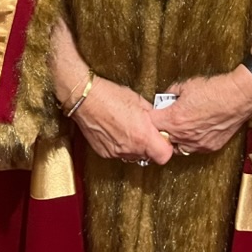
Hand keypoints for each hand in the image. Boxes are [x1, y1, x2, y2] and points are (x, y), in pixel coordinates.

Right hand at [49, 16, 171, 165]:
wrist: (85, 98)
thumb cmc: (110, 95)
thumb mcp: (138, 100)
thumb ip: (151, 115)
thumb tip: (158, 119)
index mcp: (142, 135)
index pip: (164, 155)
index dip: (165, 147)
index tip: (162, 138)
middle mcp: (130, 148)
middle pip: (149, 156)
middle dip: (150, 145)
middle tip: (145, 130)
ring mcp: (116, 152)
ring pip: (133, 156)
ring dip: (135, 146)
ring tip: (128, 128)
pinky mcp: (105, 153)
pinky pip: (119, 153)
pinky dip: (121, 145)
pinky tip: (116, 130)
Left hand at [151, 67, 251, 155]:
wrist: (238, 97)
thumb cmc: (215, 89)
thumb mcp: (187, 84)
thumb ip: (172, 92)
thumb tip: (166, 97)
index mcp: (174, 119)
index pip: (152, 125)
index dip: (151, 118)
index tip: (154, 114)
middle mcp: (184, 135)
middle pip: (163, 139)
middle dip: (162, 130)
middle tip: (166, 121)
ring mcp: (197, 143)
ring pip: (178, 148)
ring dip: (176, 139)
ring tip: (180, 127)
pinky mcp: (209, 147)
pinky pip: (194, 148)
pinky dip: (191, 141)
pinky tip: (195, 130)